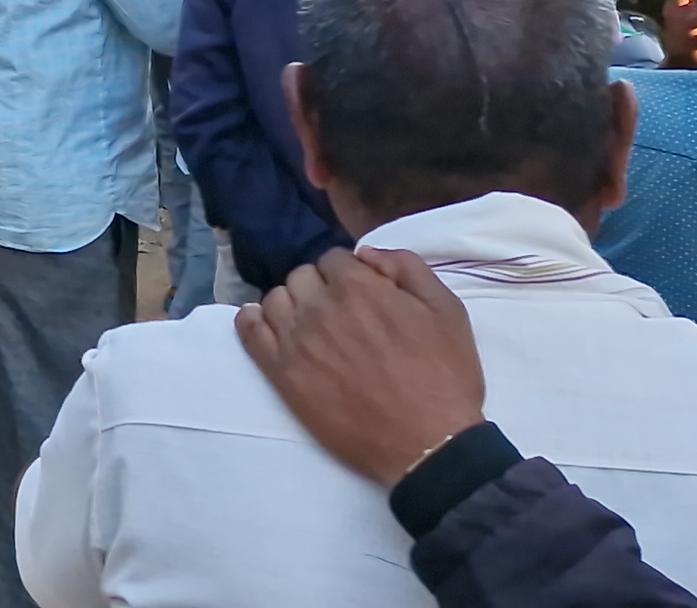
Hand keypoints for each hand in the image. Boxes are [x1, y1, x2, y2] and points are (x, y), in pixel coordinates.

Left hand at [236, 247, 487, 488]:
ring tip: (312, 325)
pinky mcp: (282, 374)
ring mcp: (296, 341)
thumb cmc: (444, 378)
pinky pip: (249, 331)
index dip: (349, 274)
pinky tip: (263, 323)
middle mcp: (320, 307)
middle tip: (341, 314)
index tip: (360, 295)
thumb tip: (366, 253)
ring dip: (292, 304)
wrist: (427, 445)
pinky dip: (251, 320)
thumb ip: (407, 268)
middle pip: (302, 276)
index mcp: (358, 287)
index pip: (334, 259)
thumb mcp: (447, 311)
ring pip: (275, 299)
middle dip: (320, 288)